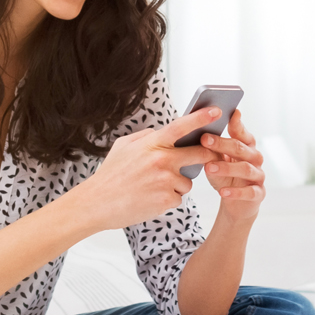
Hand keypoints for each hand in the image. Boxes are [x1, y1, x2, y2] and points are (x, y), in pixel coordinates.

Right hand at [63, 107, 224, 230]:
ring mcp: (166, 180)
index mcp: (151, 144)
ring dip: (177, 184)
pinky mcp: (167, 199)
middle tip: (211, 157)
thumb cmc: (110, 175)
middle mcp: (161, 160)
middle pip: (200, 154)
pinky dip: (168, 199)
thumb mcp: (123, 146)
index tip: (217, 111)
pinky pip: (178, 197)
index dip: (201, 118)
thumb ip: (146, 136)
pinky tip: (150, 199)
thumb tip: (162, 132)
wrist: (97, 203)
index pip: (181, 126)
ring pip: (187, 181)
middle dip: (209, 155)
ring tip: (153, 187)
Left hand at [200, 110, 265, 221]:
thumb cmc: (225, 176)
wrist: (236, 203)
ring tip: (209, 168)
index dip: (234, 123)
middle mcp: (255, 158)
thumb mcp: (217, 160)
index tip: (224, 114)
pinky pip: (249, 192)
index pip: (241, 132)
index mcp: (246, 145)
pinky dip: (236, 192)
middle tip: (205, 140)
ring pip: (245, 168)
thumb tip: (200, 133)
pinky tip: (223, 192)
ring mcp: (258, 175)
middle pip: (240, 148)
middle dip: (222, 143)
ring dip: (226, 168)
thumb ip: (213, 148)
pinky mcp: (258, 193)